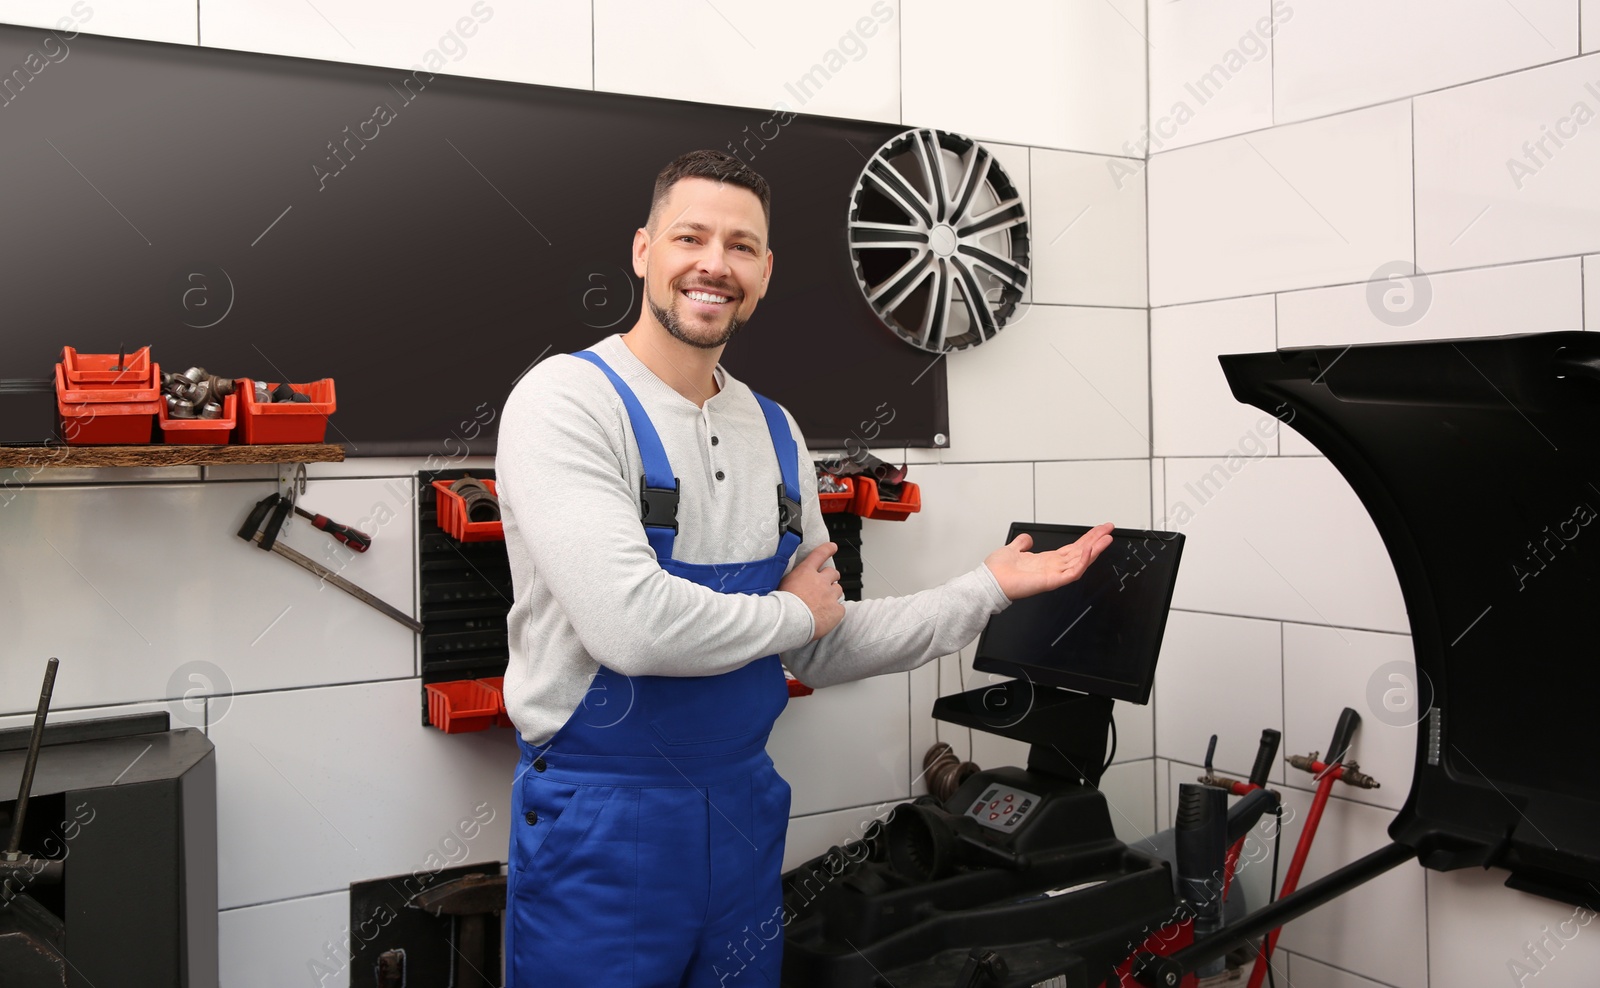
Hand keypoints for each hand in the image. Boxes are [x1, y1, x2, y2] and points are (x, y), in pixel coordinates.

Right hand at [778, 542, 844, 640]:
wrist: (789, 622)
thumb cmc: (781, 606)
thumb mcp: (780, 585)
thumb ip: (790, 580)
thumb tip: (789, 580)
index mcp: (805, 573)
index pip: (819, 554)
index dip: (827, 549)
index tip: (833, 547)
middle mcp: (821, 581)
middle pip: (833, 572)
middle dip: (831, 577)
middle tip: (825, 584)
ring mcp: (830, 595)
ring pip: (838, 589)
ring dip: (832, 594)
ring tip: (823, 603)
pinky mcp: (836, 610)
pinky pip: (840, 608)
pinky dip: (835, 611)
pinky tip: (826, 616)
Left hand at [983, 523, 1113, 600]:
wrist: (989, 582)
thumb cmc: (997, 571)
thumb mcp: (1012, 550)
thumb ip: (1021, 544)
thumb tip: (1027, 539)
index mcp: (1046, 561)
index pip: (1072, 549)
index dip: (1086, 539)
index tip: (1098, 530)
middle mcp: (1052, 568)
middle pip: (1080, 553)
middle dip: (1096, 540)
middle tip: (1109, 529)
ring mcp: (1053, 575)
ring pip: (1080, 561)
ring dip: (1095, 549)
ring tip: (1106, 538)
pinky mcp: (1051, 581)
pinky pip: (1072, 573)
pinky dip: (1082, 562)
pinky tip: (1090, 551)